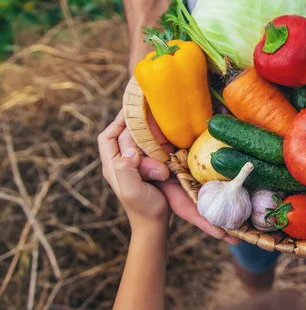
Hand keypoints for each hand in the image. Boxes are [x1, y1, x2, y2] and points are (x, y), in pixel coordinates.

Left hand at [98, 111, 170, 231]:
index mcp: (113, 166)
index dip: (116, 122)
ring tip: (161, 131)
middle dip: (139, 130)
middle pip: (125, 136)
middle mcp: (122, 163)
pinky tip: (167, 140)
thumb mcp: (133, 191)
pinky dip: (159, 143)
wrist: (155, 225)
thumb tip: (131, 151)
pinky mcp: (149, 168)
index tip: (132, 110)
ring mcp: (136, 166)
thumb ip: (126, 170)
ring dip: (151, 137)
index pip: (107, 137)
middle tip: (153, 121)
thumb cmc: (144, 210)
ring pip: (140, 141)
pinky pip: (152, 149)